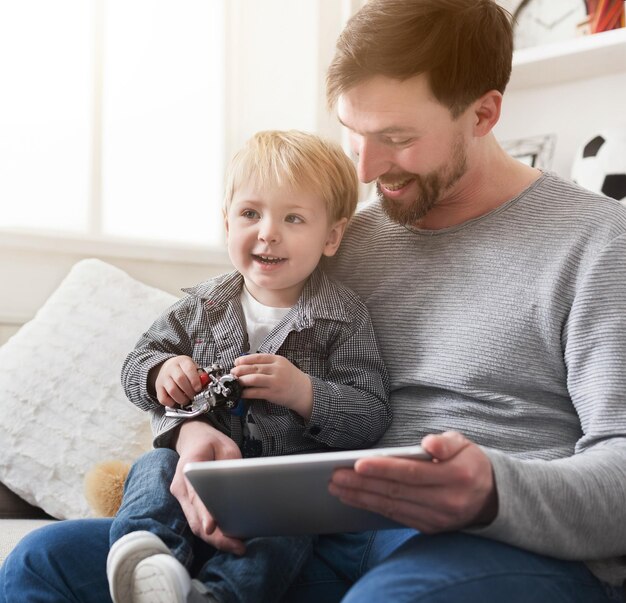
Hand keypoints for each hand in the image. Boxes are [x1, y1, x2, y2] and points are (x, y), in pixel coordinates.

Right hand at [152, 355, 203, 407]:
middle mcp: (171, 368)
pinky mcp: (158, 388)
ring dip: (182, 399)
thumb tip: (206, 383)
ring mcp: (163, 378)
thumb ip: (200, 375)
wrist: (167, 367)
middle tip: (194, 396)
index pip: (188, 369)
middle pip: (180, 379)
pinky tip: (176, 402)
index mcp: (182, 361)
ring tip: (187, 400)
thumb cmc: (183, 369)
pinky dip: (171, 403)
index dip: (195, 380)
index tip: (199, 388)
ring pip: (172, 390)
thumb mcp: (193, 366)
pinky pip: (163, 398)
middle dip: (189, 391)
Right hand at [170, 420, 245, 554]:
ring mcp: (182, 497)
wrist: (193, 438)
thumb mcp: (225, 447)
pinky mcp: (188, 504)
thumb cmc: (211, 443)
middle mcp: (181, 487)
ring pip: (195, 525)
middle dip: (216, 537)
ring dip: (215, 539)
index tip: (211, 527)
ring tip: (238, 546)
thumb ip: (230, 466)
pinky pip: (198, 522)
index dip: (205, 513)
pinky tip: (230, 539)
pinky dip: (213, 533)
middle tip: (238, 546)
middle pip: (195, 519)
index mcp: (188, 469)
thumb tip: (240, 486)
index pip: (196, 496)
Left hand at [230, 353, 313, 418]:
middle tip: (232, 372)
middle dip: (240, 370)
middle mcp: (276, 369)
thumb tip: (247, 364)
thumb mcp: (282, 365)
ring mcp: (275, 382)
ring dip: (242, 380)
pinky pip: (256, 392)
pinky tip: (242, 393)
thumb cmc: (291, 378)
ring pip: (253, 379)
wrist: (305, 391)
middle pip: (253, 367)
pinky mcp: (273, 393)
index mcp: (277, 360)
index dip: (244, 359)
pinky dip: (247, 392)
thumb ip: (267, 363)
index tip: (236, 362)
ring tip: (235, 382)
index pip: (257, 357)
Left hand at [328, 431, 497, 532]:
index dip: (382, 469)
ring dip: (362, 498)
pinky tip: (356, 500)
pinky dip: (373, 508)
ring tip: (338, 488)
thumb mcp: (465, 444)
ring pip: (392, 507)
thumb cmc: (470, 462)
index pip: (411, 473)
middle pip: (396, 492)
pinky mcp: (430, 528)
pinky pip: (396, 517)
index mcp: (455, 476)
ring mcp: (438, 519)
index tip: (357, 464)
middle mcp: (446, 501)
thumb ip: (446, 442)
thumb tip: (429, 443)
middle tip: (335, 477)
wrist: (493, 496)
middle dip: (362, 484)